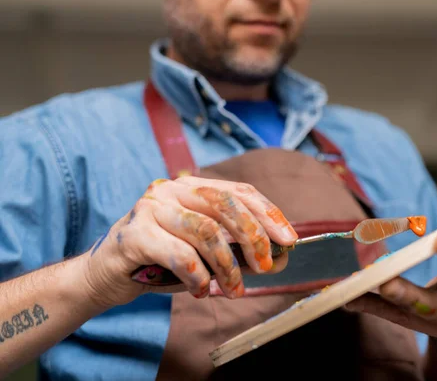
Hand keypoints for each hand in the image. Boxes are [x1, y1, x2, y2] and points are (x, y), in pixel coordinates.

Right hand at [79, 177, 297, 307]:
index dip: (268, 213)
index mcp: (193, 187)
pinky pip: (180, 254)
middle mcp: (173, 189)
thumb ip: (239, 251)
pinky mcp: (135, 232)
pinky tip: (200, 290)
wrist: (107, 275)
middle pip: (226, 204)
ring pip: (206, 231)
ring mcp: (152, 207)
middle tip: (264, 266)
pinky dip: (197, 276)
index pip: (239, 192)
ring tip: (232, 289)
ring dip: (226, 266)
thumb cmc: (162, 262)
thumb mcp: (207, 255)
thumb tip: (280, 258)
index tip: (288, 239)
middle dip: (253, 237)